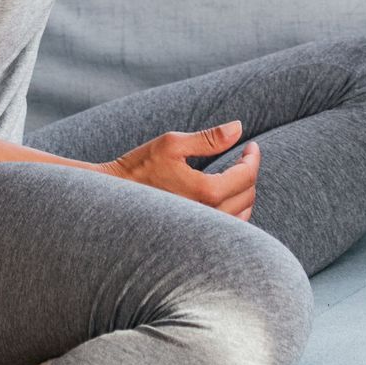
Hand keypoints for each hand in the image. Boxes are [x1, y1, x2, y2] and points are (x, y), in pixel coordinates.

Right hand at [99, 119, 259, 220]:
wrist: (112, 200)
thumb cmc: (139, 168)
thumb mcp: (172, 144)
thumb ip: (209, 138)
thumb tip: (238, 128)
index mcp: (206, 191)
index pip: (247, 175)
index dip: (253, 157)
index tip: (251, 145)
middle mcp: (208, 215)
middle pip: (248, 194)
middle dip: (250, 172)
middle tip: (243, 155)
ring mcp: (202, 230)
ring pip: (243, 214)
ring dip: (245, 192)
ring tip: (237, 174)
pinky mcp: (196, 236)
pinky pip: (230, 227)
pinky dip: (236, 210)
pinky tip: (226, 197)